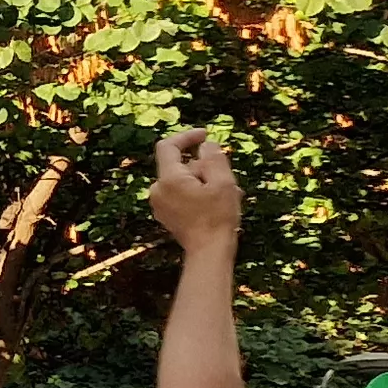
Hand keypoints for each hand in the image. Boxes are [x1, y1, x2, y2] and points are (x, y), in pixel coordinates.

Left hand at [151, 129, 241, 251]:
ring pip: (184, 181)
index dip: (187, 136)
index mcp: (168, 179)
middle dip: (206, 168)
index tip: (206, 135)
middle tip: (229, 180)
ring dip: (207, 182)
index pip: (168, 146)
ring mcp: (160, 204)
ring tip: (230, 195)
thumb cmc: (218, 217)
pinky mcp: (166, 214)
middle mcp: (158, 190)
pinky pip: (182, 195)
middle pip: (181, 166)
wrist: (209, 252)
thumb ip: (213, 158)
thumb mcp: (223, 182)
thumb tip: (206, 145)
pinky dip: (199, 193)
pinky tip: (219, 204)